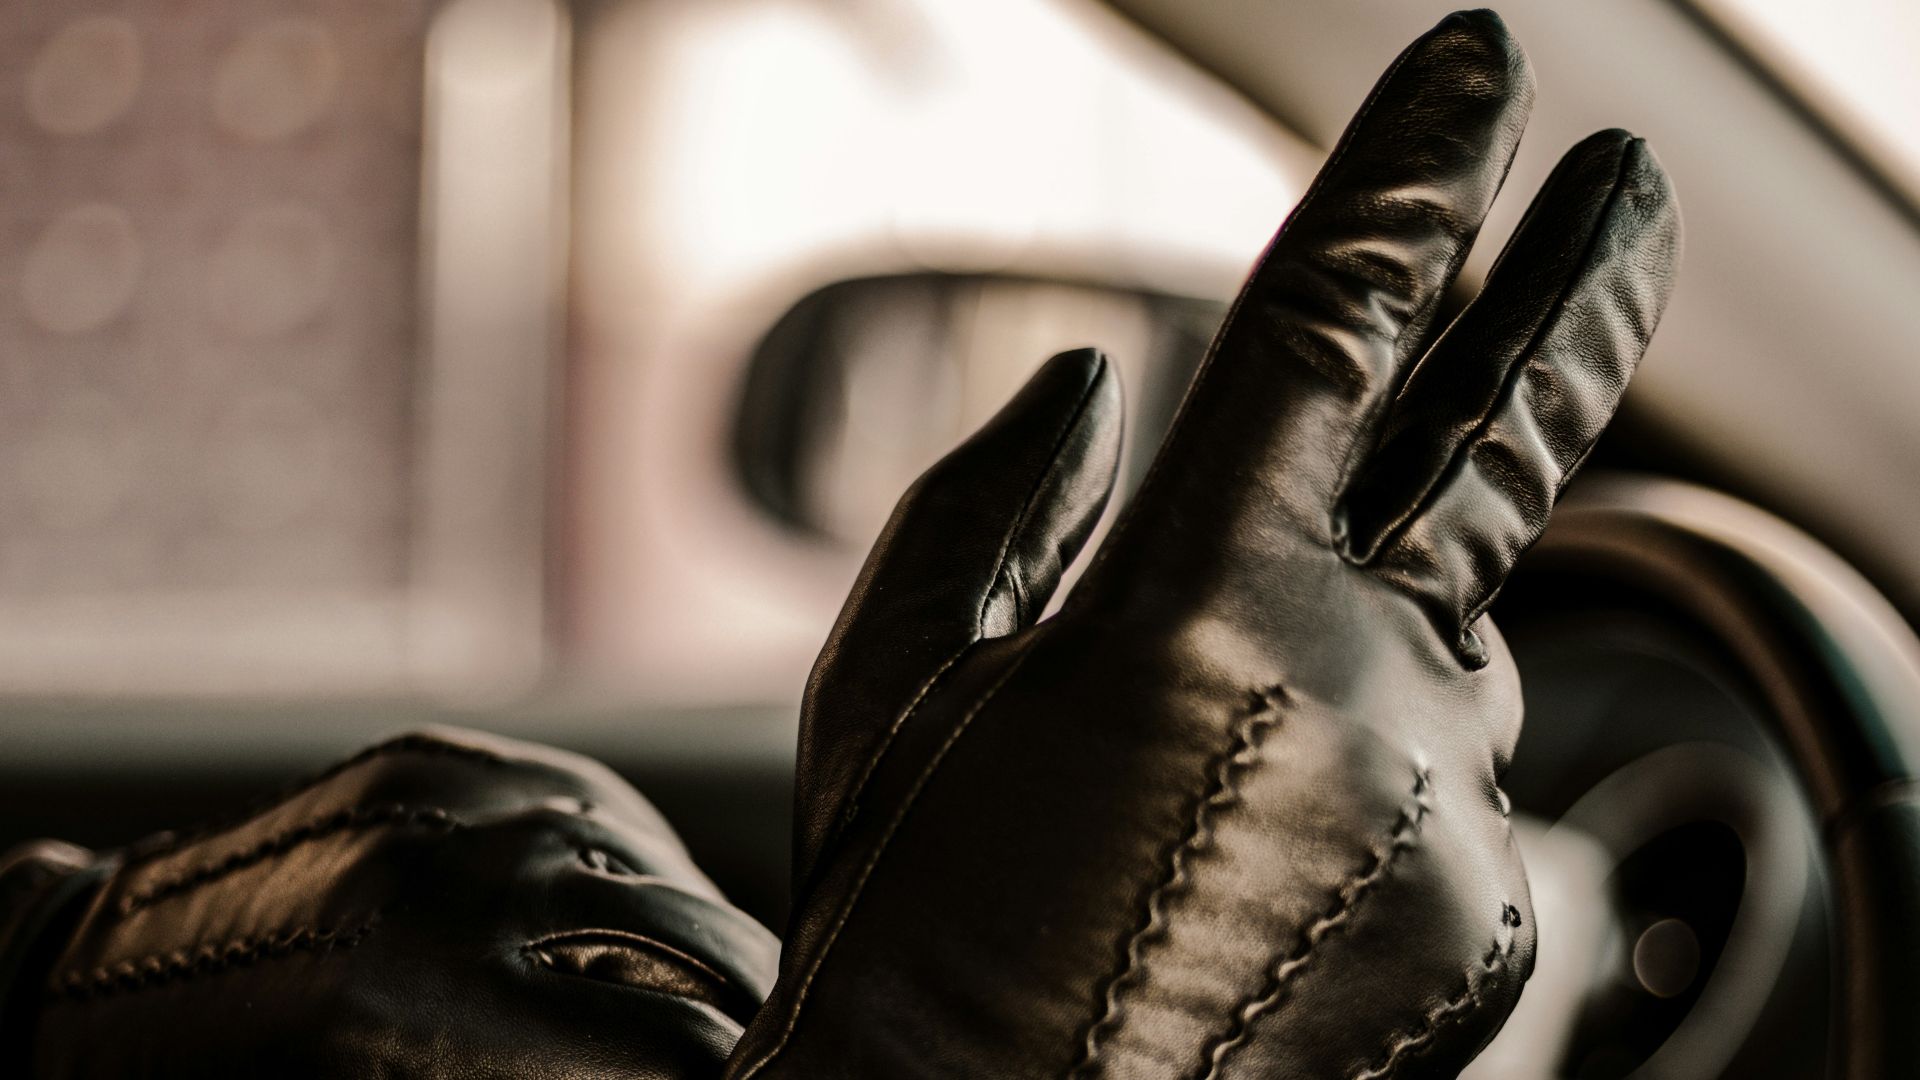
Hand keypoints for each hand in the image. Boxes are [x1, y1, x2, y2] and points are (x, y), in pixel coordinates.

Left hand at [1, 727, 777, 1077]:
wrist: (93, 998)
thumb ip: (574, 1076)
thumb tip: (696, 1066)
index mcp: (434, 1006)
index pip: (684, 1041)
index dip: (741, 1067)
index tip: (752, 1074)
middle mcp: (454, 877)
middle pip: (695, 937)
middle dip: (742, 1000)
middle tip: (749, 1042)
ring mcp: (446, 798)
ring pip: (655, 863)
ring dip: (689, 932)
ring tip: (691, 991)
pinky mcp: (434, 754)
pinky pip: (584, 810)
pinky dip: (616, 870)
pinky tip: (610, 920)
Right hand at [732, 10, 1678, 1078]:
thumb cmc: (915, 940)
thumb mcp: (893, 702)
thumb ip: (986, 510)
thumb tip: (1096, 385)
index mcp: (1188, 603)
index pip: (1337, 320)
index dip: (1415, 171)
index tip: (1474, 68)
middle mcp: (1356, 688)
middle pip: (1512, 441)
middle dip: (1578, 286)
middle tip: (1630, 178)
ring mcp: (1447, 810)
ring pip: (1457, 654)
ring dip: (1373, 653)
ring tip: (1214, 782)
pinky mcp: (1493, 920)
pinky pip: (1457, 792)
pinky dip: (1374, 786)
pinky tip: (1253, 882)